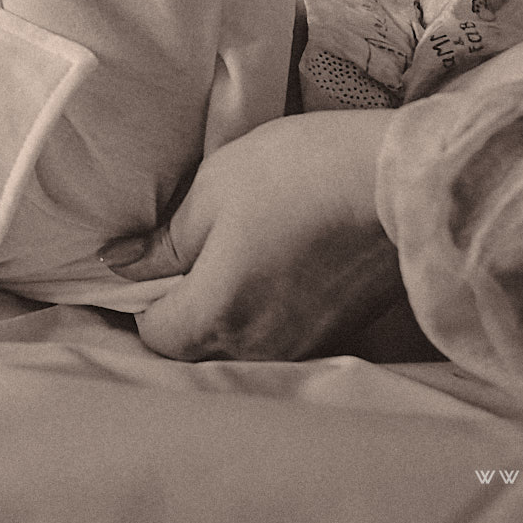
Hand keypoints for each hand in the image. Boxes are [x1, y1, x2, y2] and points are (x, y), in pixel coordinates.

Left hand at [111, 111, 404, 361]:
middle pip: (195, 349)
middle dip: (180, 312)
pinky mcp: (338, 333)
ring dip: (224, 316)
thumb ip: (165, 242)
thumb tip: (121, 264)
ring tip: (232, 260)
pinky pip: (281, 340)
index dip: (139, 300)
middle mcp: (258, 347)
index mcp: (217, 314)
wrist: (401, 180)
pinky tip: (274, 272)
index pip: (154, 336)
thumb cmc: (297, 173)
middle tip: (186, 258)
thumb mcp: (213, 190)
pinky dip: (266, 316)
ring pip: (239, 348)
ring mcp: (303, 345)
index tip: (146, 264)